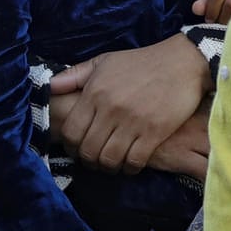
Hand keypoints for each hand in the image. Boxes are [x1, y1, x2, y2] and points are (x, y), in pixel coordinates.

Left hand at [47, 35, 209, 173]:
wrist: (181, 63)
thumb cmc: (139, 62)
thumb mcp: (103, 62)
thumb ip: (74, 76)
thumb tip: (50, 86)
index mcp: (95, 92)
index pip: (71, 131)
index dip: (70, 145)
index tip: (75, 148)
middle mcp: (110, 109)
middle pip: (88, 150)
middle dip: (87, 160)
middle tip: (93, 159)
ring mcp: (133, 122)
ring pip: (109, 159)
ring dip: (107, 167)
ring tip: (110, 163)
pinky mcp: (154, 132)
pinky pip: (134, 161)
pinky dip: (129, 168)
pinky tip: (130, 164)